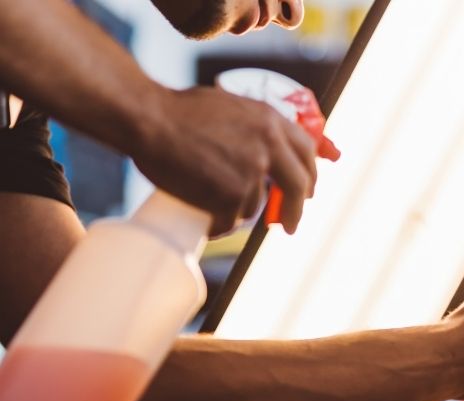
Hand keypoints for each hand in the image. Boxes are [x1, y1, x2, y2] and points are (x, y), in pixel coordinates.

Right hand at [130, 86, 317, 235]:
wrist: (147, 119)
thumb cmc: (177, 111)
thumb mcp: (230, 107)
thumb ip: (256, 126)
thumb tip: (274, 149)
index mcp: (270, 120)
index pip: (306, 151)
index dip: (309, 174)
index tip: (307, 189)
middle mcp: (268, 145)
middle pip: (298, 186)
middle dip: (296, 209)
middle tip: (290, 224)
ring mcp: (252, 172)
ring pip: (255, 206)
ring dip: (234, 208)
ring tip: (205, 194)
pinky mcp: (232, 195)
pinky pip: (230, 221)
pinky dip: (217, 223)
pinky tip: (203, 216)